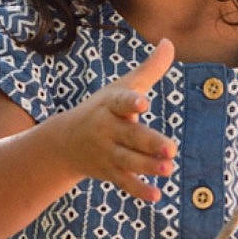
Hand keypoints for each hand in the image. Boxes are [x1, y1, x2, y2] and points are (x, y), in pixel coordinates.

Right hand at [62, 37, 176, 203]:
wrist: (66, 142)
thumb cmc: (104, 109)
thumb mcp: (122, 87)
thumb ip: (150, 69)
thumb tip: (170, 43)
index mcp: (111, 106)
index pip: (121, 102)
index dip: (131, 102)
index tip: (143, 102)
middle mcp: (108, 130)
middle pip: (130, 136)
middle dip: (149, 143)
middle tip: (171, 149)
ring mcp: (107, 152)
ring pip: (128, 161)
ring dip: (148, 166)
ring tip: (169, 168)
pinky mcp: (109, 172)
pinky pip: (124, 182)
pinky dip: (139, 190)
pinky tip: (156, 195)